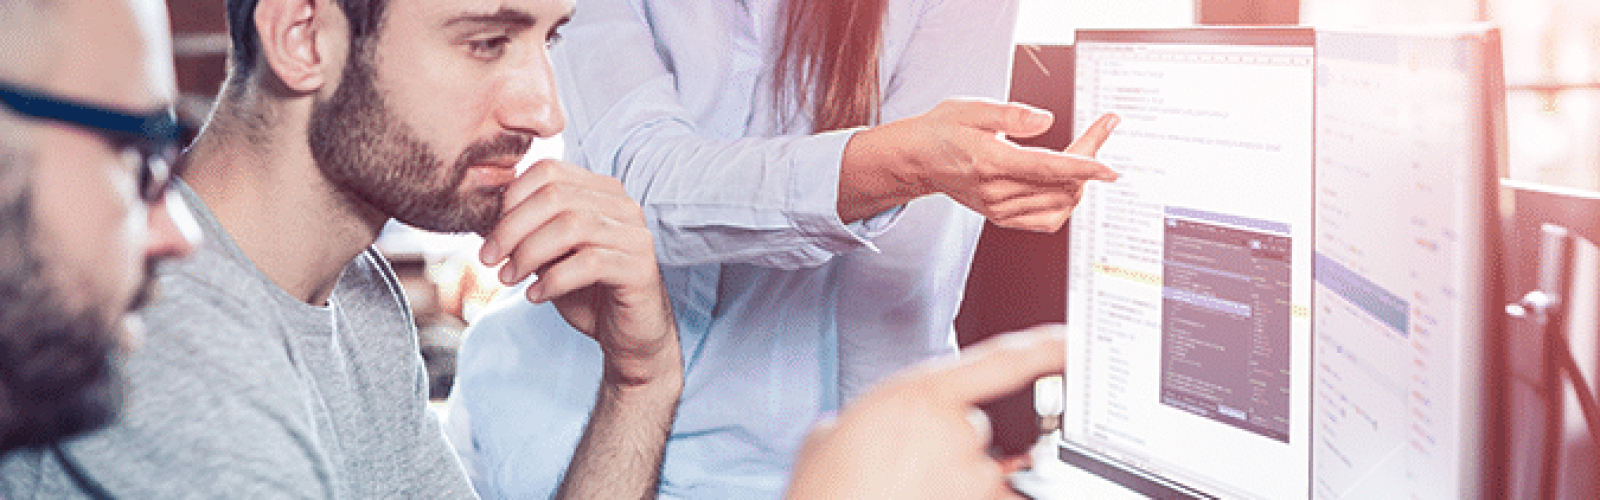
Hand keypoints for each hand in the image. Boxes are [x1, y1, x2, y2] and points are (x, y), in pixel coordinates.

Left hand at [479, 159, 678, 385]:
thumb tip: (479, 213)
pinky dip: (553, 280)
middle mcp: (623, 205)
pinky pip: (590, 263)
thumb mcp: (547, 257)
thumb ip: (524, 232)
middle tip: (489, 259)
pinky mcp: (640, 267)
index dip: (511, 199)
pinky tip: (536, 296)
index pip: (549, 171)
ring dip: (529, 254)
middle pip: (556, 196)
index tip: (489, 236)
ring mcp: (635, 235)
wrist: (627, 336)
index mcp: (601, 192)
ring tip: (509, 278)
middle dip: (512, 228)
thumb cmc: (587, 292)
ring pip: (571, 226)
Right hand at [785, 324, 1065, 499]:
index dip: (1043, 346)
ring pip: (978, 469)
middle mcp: (954, 431)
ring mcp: (972, 476)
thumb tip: (890, 423)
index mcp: (918, 395)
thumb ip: (879, 412)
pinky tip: (914, 495)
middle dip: (946, 444)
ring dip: (948, 479)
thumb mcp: (832, 432)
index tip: (1070, 339)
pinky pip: (982, 494)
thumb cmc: (825, 492)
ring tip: (902, 490)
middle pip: (976, 426)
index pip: (1000, 361)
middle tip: (901, 466)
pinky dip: (953, 495)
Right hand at [840, 98, 1118, 231]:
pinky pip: (1046, 220)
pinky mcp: (1001, 218)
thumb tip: (1047, 120)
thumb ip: (1011, 115)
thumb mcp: (971, 108)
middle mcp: (996, 192)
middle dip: (1088, 159)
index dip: (1084, 167)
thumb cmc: (942, 130)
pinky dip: (1064, 203)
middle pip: (1060, 184)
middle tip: (1099, 131)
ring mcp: (999, 209)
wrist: (917, 160)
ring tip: (1083, 157)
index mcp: (990, 163)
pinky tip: (1066, 183)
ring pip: (1059, 204)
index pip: (1048, 169)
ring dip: (1079, 182)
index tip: (1111, 167)